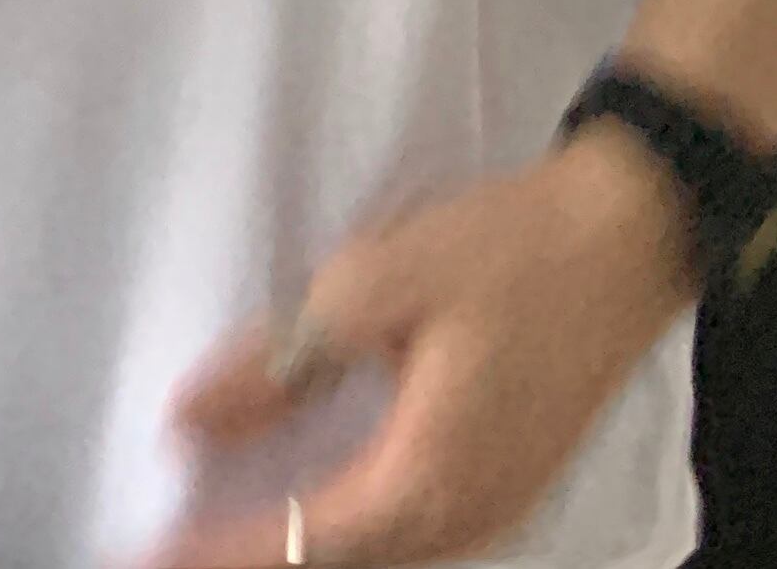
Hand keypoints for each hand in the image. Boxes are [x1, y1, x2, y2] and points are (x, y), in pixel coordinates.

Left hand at [152, 133, 693, 566]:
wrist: (623, 240)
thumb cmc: (503, 254)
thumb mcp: (371, 286)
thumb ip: (276, 364)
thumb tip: (191, 418)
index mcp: (433, 477)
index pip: (307, 541)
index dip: (225, 551)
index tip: (154, 551)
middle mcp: (469, 516)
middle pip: (344, 563)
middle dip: (258, 560)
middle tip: (174, 548)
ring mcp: (497, 507)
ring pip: (382, 554)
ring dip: (302, 548)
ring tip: (220, 536)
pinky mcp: (505, 481)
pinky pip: (412, 532)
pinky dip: (349, 532)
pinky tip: (305, 510)